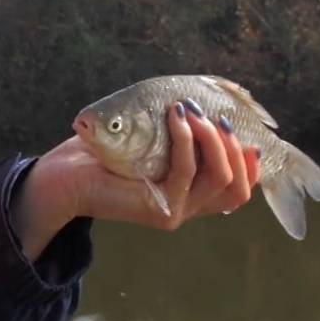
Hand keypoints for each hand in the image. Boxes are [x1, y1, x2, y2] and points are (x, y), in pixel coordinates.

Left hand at [17, 102, 260, 248]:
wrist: (67, 175)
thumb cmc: (107, 152)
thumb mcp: (156, 140)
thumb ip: (186, 135)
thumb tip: (216, 107)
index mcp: (193, 195)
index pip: (239, 191)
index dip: (252, 167)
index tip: (252, 137)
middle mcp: (189, 208)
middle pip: (238, 189)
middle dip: (236, 148)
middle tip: (220, 118)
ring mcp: (176, 213)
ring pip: (219, 179)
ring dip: (213, 139)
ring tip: (194, 111)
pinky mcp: (160, 210)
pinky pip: (186, 171)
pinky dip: (186, 139)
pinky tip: (176, 115)